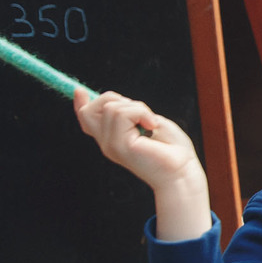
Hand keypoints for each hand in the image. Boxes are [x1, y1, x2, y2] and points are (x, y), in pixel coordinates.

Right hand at [75, 89, 212, 240]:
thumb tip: (117, 100)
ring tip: (151, 125)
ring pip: (112, 107)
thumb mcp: (150, 123)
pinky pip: (124, 113)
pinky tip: (152, 127)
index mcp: (113, 138)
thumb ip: (132, 114)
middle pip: (92, 109)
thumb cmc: (173, 149)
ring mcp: (110, 145)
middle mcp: (107, 143)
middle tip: (143, 114)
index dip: (80, 104)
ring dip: (138, 108)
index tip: (79, 91)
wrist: (183, 171)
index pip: (87, 120)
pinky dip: (143, 113)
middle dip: (117, 98)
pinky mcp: (119, 146)